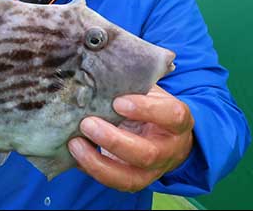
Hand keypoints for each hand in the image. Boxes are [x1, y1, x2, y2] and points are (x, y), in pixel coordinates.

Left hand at [67, 85, 193, 191]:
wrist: (165, 136)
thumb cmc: (151, 106)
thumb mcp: (150, 91)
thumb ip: (133, 84)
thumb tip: (101, 70)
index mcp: (178, 121)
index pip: (171, 116)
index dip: (145, 110)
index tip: (118, 102)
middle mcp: (168, 150)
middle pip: (146, 153)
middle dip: (114, 141)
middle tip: (87, 123)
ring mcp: (152, 171)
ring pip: (128, 177)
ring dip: (97, 162)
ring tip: (75, 143)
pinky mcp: (134, 182)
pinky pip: (112, 182)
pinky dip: (91, 169)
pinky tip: (74, 154)